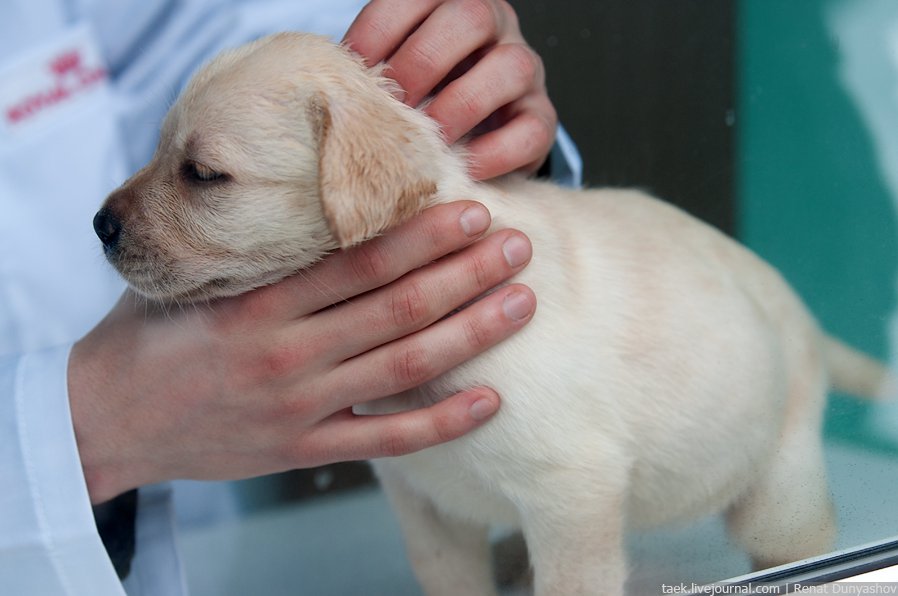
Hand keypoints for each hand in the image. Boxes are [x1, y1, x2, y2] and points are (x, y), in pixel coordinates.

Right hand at [69, 201, 534, 503]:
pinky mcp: (305, 450)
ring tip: (521, 302)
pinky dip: (442, 422)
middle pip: (398, 307)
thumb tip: (322, 202)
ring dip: (471, 333)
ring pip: (405, 367)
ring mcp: (300, 407)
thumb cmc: (152, 338)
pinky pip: (388, 440)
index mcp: (258, 303)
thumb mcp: (193, 280)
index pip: (359, 261)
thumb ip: (258, 252)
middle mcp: (286, 353)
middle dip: (467, 272)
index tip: (472, 210)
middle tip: (516, 244)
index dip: (424, 235)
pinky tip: (491, 398)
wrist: (106, 421)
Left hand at [344, 0, 556, 179]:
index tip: (355, 69)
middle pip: (471, 17)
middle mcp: (495, 25)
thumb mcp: (396, 74)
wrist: (472, 138)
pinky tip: (467, 167)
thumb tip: (330, 86)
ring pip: (511, 66)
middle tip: (394, 105)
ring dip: (463, 104)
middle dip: (424, 61)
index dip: (382, 29)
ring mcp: (525, 70)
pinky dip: (498, 150)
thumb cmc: (421, 101)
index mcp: (450, 4)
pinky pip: (533, 128)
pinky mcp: (542, 117)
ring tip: (431, 139)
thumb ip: (374, 71)